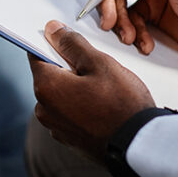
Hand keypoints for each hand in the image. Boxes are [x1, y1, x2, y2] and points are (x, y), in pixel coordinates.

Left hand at [30, 21, 154, 160]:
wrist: (140, 146)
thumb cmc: (122, 105)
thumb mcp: (99, 64)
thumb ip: (72, 44)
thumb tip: (52, 30)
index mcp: (46, 87)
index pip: (36, 55)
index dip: (53, 44)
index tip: (69, 42)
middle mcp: (44, 109)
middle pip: (50, 76)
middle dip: (69, 68)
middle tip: (96, 68)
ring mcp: (56, 127)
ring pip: (61, 95)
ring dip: (76, 87)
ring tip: (104, 90)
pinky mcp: (69, 139)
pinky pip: (70, 113)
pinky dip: (82, 106)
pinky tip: (104, 106)